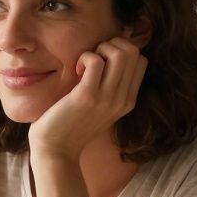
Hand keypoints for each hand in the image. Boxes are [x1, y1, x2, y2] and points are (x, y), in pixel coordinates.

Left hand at [27, 36, 147, 161]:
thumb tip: (108, 56)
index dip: (121, 52)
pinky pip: (95, 61)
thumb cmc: (71, 124)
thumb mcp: (100, 107)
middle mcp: (122, 99)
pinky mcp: (87, 97)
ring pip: (120, 53)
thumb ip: (110, 87)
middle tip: (92, 60)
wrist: (56, 150)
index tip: (102, 64)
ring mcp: (107, 98)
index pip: (141, 61)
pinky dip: (85, 57)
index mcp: (128, 101)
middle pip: (133, 52)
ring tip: (85, 64)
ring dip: (99, 49)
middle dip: (111, 45)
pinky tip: (76, 70)